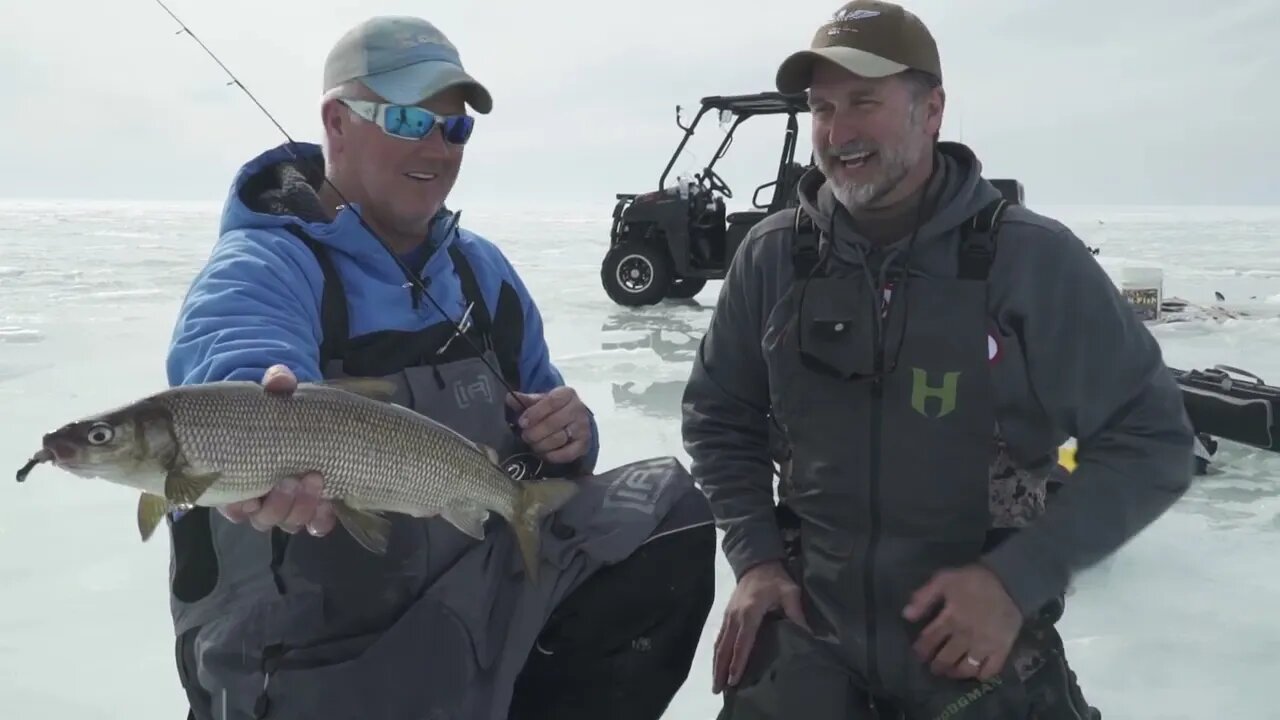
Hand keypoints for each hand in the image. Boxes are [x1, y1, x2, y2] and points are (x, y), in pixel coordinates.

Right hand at [216, 364, 336, 536]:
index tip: (249, 499)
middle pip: (264, 518)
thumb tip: (280, 377)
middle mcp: (260, 499)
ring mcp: (287, 505)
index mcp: (238, 478)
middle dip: (279, 504)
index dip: (239, 508)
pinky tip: (330, 505)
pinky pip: (316, 524)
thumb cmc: (275, 411)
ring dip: (301, 507)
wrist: (300, 416)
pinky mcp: (313, 506)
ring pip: (289, 522)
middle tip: (292, 479)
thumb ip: (276, 385)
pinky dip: (321, 518)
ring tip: (315, 480)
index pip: (232, 506)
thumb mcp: (273, 397)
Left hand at [506, 386, 592, 464]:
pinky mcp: (584, 445)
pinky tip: (543, 453)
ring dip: (541, 445)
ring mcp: (583, 428)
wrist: (573, 420)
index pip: (551, 402)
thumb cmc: (553, 409)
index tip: (522, 422)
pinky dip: (552, 456)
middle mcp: (578, 409)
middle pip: (553, 423)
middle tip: (525, 436)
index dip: (534, 413)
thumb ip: (526, 400)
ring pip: (558, 439)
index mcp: (567, 394)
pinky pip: (567, 454)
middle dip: (535, 432)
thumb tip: (510, 398)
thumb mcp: (540, 400)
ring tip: (533, 444)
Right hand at [713, 560, 809, 693]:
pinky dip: (717, 652)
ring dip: (716, 663)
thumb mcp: (790, 591)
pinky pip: (720, 637)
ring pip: (719, 643)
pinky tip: (717, 663)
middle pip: (725, 647)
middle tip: (718, 690)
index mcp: (750, 612)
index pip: (743, 642)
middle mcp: (735, 616)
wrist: (758, 561)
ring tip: (715, 683)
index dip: (738, 662)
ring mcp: (728, 615)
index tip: (734, 679)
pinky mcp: (727, 614)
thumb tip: (808, 634)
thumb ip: (796, 612)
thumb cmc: (775, 578)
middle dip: (720, 669)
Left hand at [902, 564, 1022, 680]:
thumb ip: (924, 597)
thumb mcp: (944, 579)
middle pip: (946, 658)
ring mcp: (985, 645)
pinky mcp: (1002, 649)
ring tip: (951, 672)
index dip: (921, 650)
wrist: (1009, 580)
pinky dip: (981, 675)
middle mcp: (966, 636)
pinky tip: (976, 672)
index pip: (929, 640)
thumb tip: (906, 615)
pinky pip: (991, 670)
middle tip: (934, 667)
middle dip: (936, 666)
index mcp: (950, 618)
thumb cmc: (974, 580)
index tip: (919, 653)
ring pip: (966, 668)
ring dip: (955, 673)